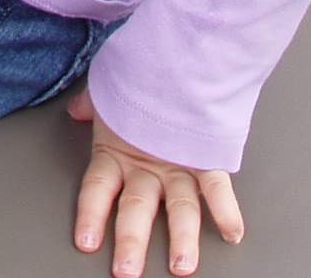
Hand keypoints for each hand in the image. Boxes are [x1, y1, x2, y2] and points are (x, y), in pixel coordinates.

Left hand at [67, 86, 243, 277]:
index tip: (86, 243)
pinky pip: (219, 186)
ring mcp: (178, 163)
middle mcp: (147, 164)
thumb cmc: (141, 76)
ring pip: (180, 207)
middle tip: (127, 271)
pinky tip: (232, 233)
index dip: (90, 215)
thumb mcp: (110, 89)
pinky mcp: (207, 156)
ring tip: (182, 266)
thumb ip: (93, 105)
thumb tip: (77, 110)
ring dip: (182, 239)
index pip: (97, 188)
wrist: (180, 54)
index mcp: (117, 151)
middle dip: (131, 242)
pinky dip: (227, 210)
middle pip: (136, 208)